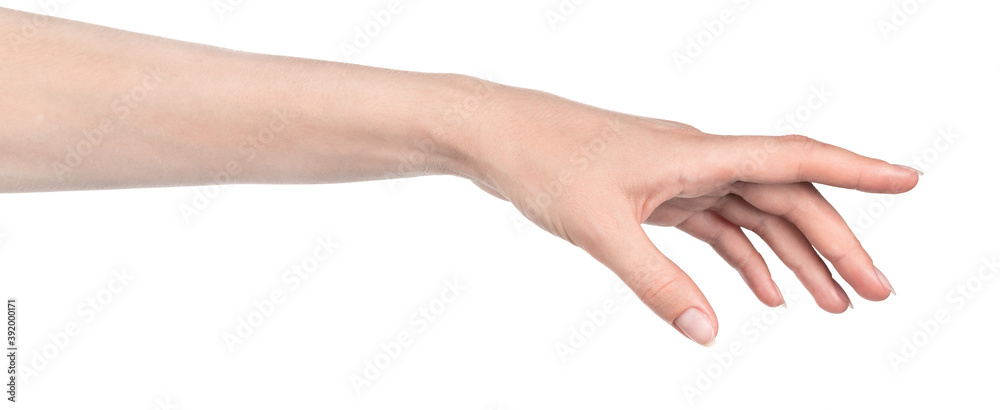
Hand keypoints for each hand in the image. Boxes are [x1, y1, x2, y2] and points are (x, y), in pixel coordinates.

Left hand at [454, 80, 918, 345]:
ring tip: (833, 304)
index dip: (857, 171)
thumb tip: (707, 331)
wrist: (499, 139)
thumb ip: (654, 281)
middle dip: (836, 245)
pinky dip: (746, 258)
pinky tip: (764, 293)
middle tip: (873, 293)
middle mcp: (700, 160)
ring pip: (756, 216)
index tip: (909, 181)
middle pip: (788, 198)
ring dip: (797, 258)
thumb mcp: (600, 228)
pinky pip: (718, 227)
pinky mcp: (658, 194)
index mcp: (699, 154)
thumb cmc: (544, 164)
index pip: (795, 159)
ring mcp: (680, 177)